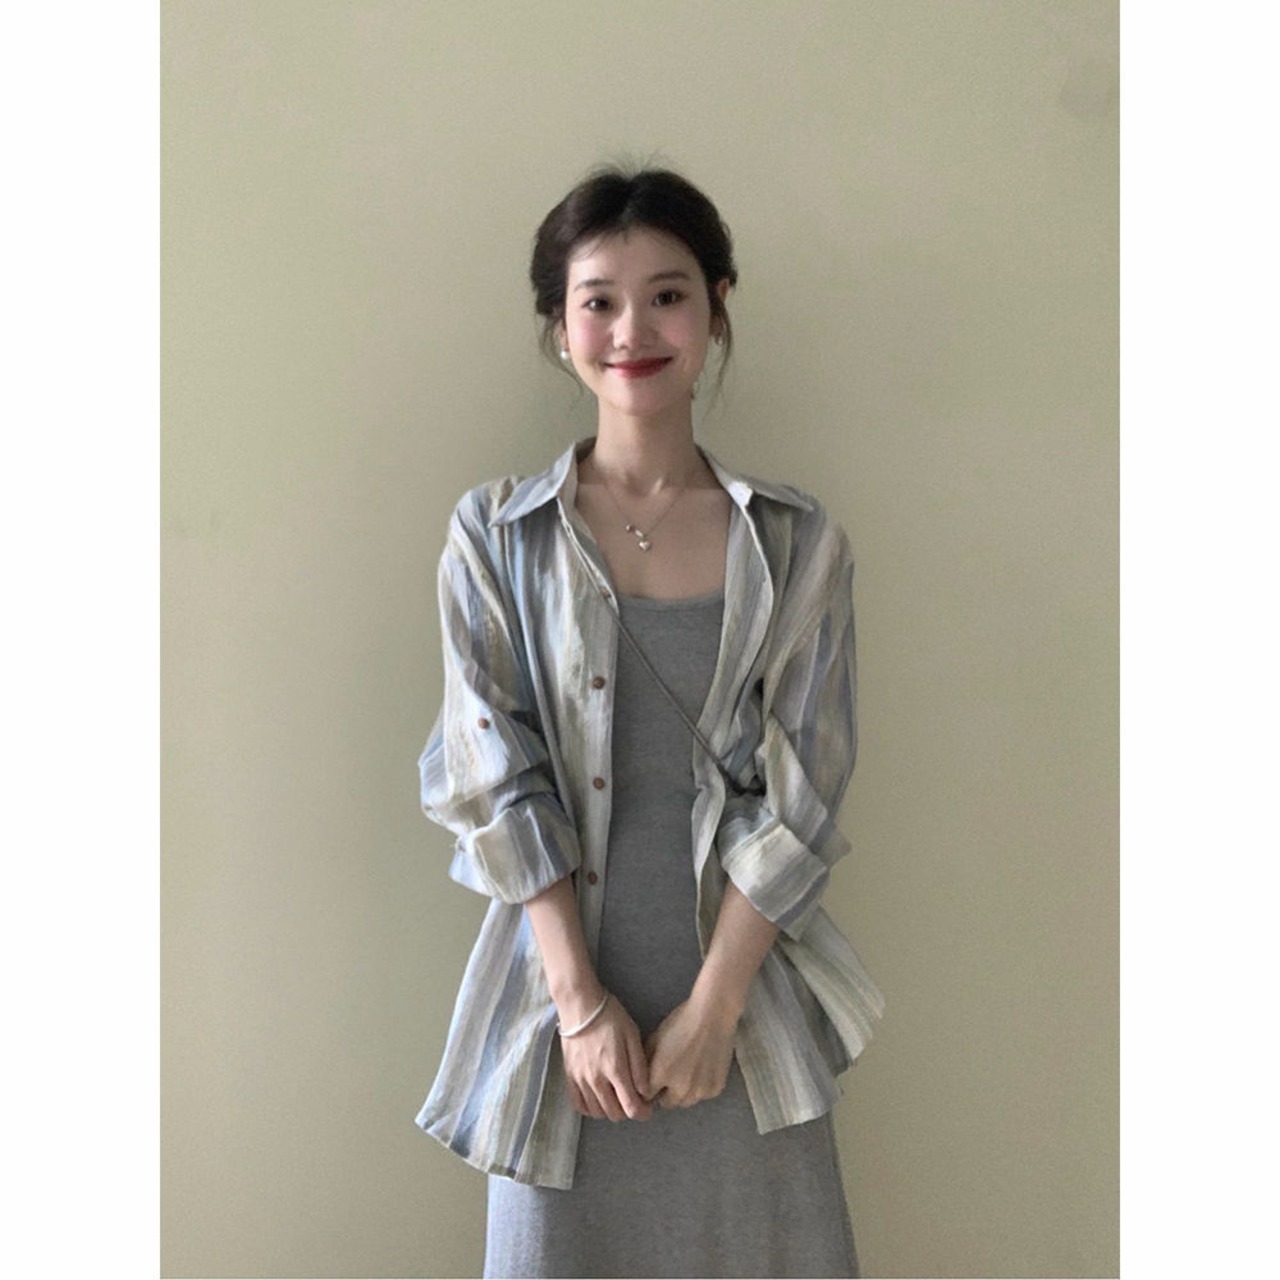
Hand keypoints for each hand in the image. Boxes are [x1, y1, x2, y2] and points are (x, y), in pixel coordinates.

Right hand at [561, 995, 652, 1121]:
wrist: (579, 1005)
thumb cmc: (610, 1016)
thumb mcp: (632, 1035)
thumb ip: (639, 1066)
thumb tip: (645, 1092)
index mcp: (615, 1070)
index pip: (631, 1108)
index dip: (643, 1112)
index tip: (647, 1106)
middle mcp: (596, 1080)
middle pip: (615, 1114)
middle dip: (628, 1110)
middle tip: (633, 1097)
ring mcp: (580, 1080)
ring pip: (597, 1112)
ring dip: (610, 1110)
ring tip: (617, 1096)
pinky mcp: (569, 1076)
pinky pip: (579, 1105)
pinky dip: (591, 1108)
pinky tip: (598, 1098)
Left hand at [643, 992, 738, 1109]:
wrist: (713, 1016)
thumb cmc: (681, 1021)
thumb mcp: (655, 1038)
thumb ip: (646, 1062)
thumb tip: (641, 1079)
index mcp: (661, 1075)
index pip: (647, 1098)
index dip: (648, 1090)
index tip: (651, 1083)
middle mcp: (680, 1088)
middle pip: (666, 1103)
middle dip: (665, 1093)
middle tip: (670, 1076)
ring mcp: (700, 1091)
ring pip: (686, 1102)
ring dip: (682, 1093)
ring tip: (687, 1072)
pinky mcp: (715, 1089)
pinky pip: (703, 1095)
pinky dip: (700, 1087)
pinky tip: (702, 1069)